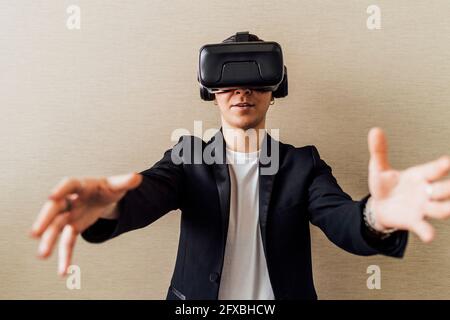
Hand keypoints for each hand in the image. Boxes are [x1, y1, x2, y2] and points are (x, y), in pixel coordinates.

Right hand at [30, 173, 142, 275]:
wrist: (103, 197)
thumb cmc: (107, 188)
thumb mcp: (117, 185)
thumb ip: (125, 182)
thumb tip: (137, 178)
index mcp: (82, 185)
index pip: (69, 185)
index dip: (61, 190)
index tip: (51, 196)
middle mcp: (70, 200)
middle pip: (55, 208)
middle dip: (45, 219)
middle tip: (35, 232)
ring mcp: (69, 215)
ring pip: (57, 227)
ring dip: (49, 240)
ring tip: (42, 255)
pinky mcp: (73, 228)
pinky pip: (67, 242)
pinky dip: (65, 255)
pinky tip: (64, 271)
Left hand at [367, 127, 449, 242]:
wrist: (379, 206)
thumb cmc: (385, 185)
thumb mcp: (378, 168)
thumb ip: (378, 151)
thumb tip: (374, 130)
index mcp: (419, 175)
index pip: (433, 170)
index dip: (441, 166)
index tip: (447, 162)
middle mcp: (426, 191)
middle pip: (443, 190)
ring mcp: (422, 208)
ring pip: (440, 209)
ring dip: (446, 209)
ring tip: (447, 208)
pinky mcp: (414, 221)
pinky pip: (423, 228)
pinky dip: (427, 232)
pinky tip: (428, 236)